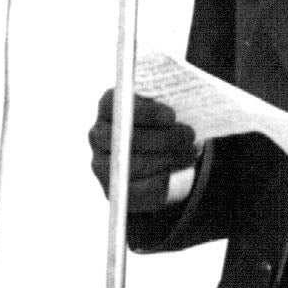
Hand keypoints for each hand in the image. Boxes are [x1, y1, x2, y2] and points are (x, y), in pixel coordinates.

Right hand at [88, 91, 200, 213]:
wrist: (154, 154)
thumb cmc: (161, 122)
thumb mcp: (163, 104)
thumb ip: (166, 97)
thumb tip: (179, 98)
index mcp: (109, 106)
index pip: (120, 105)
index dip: (146, 111)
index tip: (172, 116)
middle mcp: (98, 134)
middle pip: (127, 138)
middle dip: (163, 138)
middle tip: (189, 136)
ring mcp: (102, 164)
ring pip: (135, 165)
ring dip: (167, 159)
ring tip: (189, 154)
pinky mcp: (113, 190)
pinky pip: (139, 189)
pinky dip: (163, 180)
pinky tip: (179, 171)